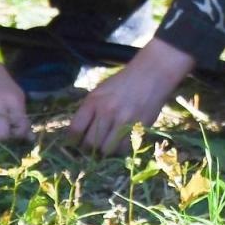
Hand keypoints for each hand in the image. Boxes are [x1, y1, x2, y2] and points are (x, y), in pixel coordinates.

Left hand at [63, 38, 194, 155]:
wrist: (152, 74)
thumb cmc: (123, 82)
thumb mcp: (100, 91)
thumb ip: (89, 110)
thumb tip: (77, 134)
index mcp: (93, 101)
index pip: (75, 130)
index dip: (73, 141)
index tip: (76, 143)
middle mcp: (106, 112)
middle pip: (89, 144)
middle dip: (88, 149)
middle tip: (91, 148)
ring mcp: (123, 121)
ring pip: (106, 150)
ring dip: (104, 151)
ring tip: (106, 145)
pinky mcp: (138, 127)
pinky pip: (123, 149)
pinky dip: (119, 150)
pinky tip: (120, 142)